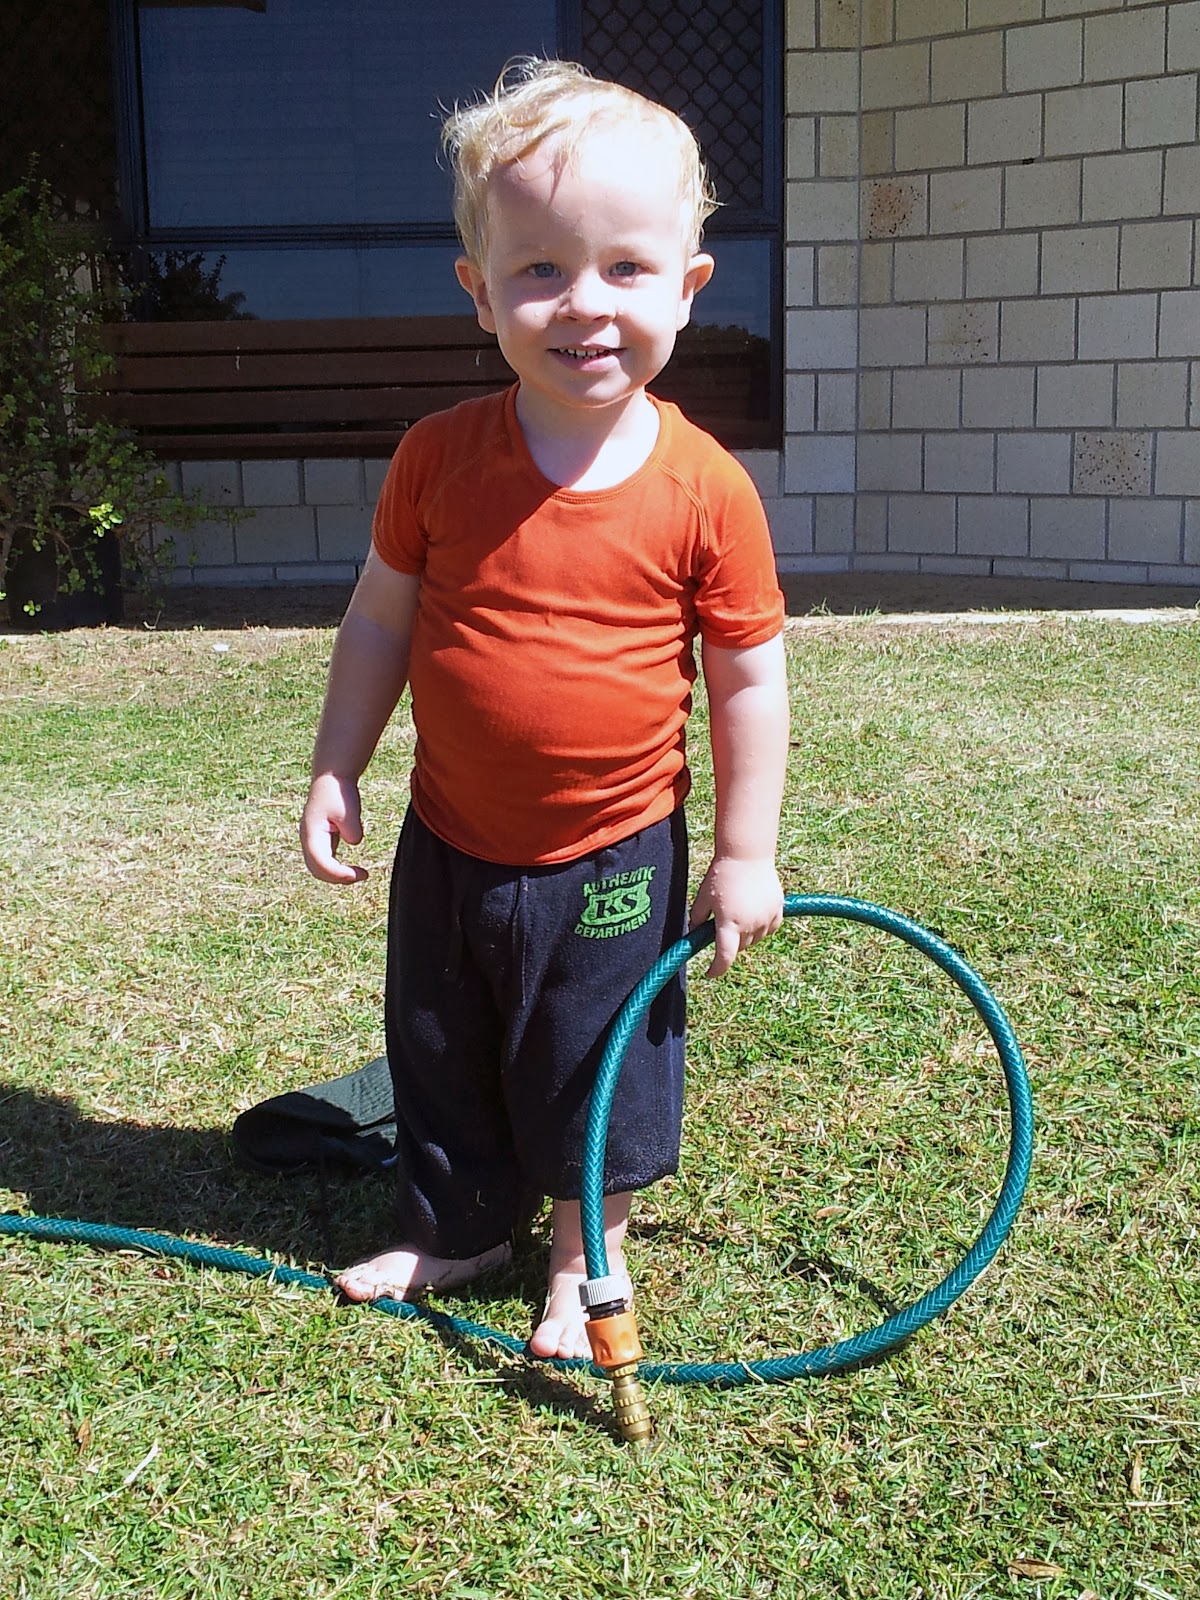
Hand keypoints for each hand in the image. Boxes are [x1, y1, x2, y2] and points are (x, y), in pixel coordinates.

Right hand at [300, 773, 368, 883]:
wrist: (331, 780)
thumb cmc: (338, 792)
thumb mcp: (348, 808)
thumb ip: (352, 828)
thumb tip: (353, 842)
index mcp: (311, 832)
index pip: (320, 861)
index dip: (337, 873)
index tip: (356, 874)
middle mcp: (308, 839)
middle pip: (317, 870)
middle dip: (337, 878)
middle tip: (362, 876)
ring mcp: (312, 842)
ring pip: (319, 869)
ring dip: (337, 876)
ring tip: (360, 875)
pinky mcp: (320, 842)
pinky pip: (324, 863)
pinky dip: (336, 870)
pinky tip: (353, 870)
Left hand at [689, 856, 783, 977]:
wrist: (747, 854)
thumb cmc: (721, 874)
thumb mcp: (702, 897)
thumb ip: (697, 919)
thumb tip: (692, 935)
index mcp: (729, 923)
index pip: (724, 957)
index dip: (716, 969)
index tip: (709, 973)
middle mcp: (750, 924)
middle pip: (739, 948)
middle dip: (729, 943)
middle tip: (722, 926)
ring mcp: (766, 918)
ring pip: (755, 940)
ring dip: (745, 936)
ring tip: (737, 914)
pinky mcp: (778, 910)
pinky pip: (769, 929)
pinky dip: (761, 928)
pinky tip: (754, 915)